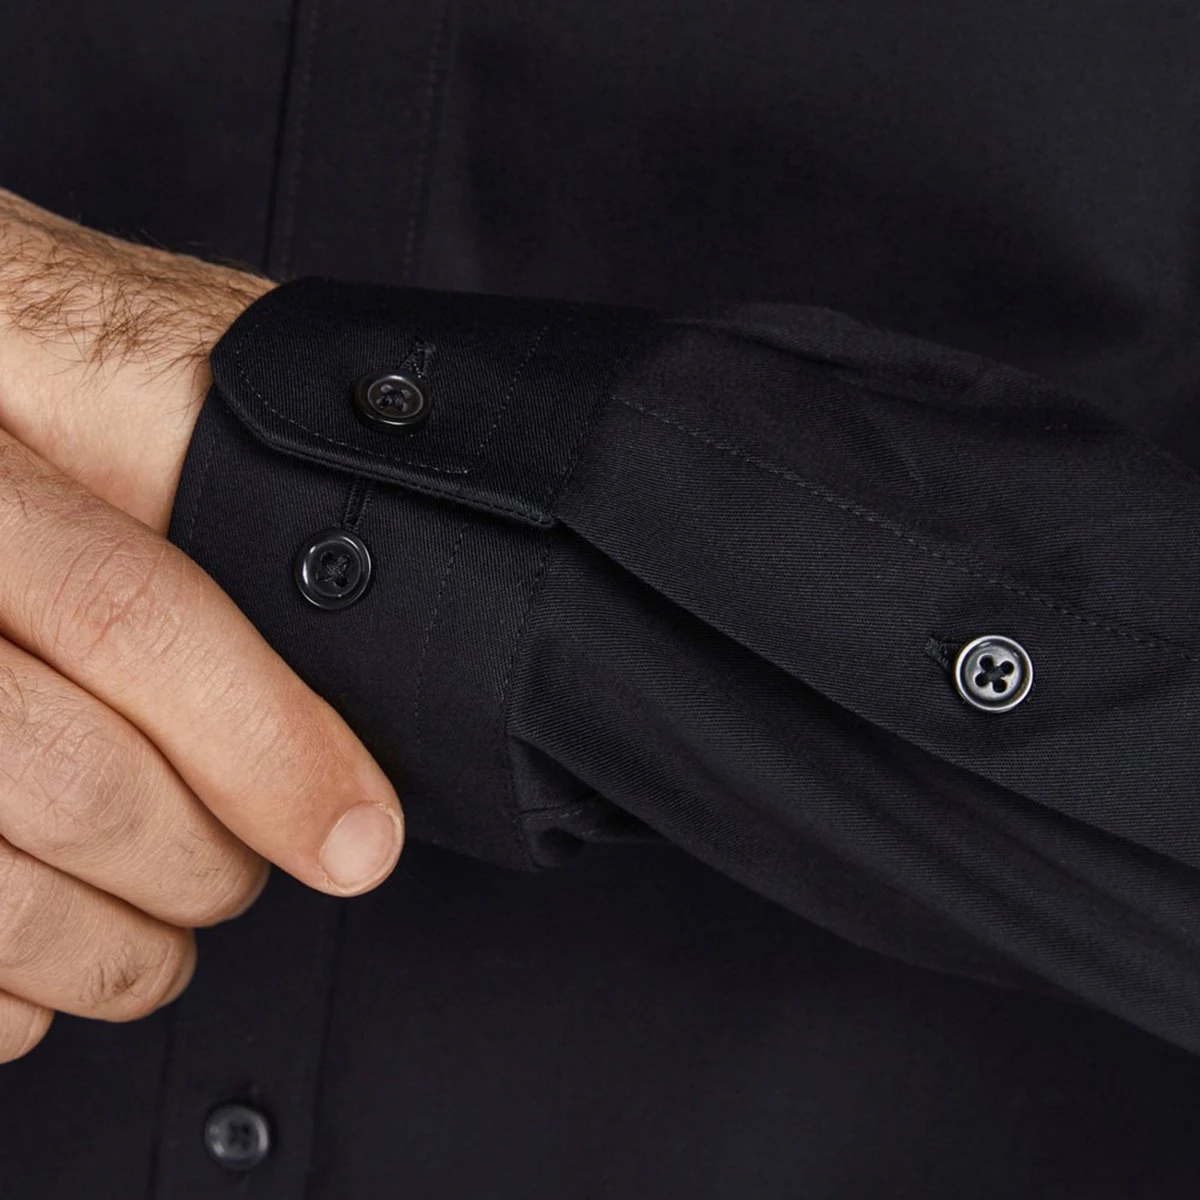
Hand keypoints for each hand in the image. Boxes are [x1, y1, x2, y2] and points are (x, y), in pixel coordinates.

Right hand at [0, 193, 404, 1061]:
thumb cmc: (12, 419)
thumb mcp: (81, 411)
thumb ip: (176, 478)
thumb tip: (370, 591)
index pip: (130, 615)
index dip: (265, 745)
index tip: (360, 840)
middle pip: (75, 777)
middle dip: (197, 864)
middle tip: (242, 879)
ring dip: (109, 954)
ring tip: (159, 947)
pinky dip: (4, 1000)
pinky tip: (40, 978)